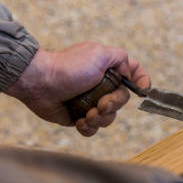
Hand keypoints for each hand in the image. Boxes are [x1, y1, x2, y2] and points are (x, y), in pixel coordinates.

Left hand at [5, 42, 150, 135]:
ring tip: (87, 114)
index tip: (142, 90)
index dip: (142, 81)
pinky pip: (94, 128)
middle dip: (113, 105)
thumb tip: (129, 71)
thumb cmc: (68, 67)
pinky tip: (80, 121)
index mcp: (109, 69)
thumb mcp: (99, 53)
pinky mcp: (80, 116)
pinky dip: (89, 127)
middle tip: (100, 104)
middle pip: (123, 100)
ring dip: (100, 119)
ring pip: (109, 117)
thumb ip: (120, 57)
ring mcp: (91, 102)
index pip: (134, 73)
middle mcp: (103, 85)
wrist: (40, 83)